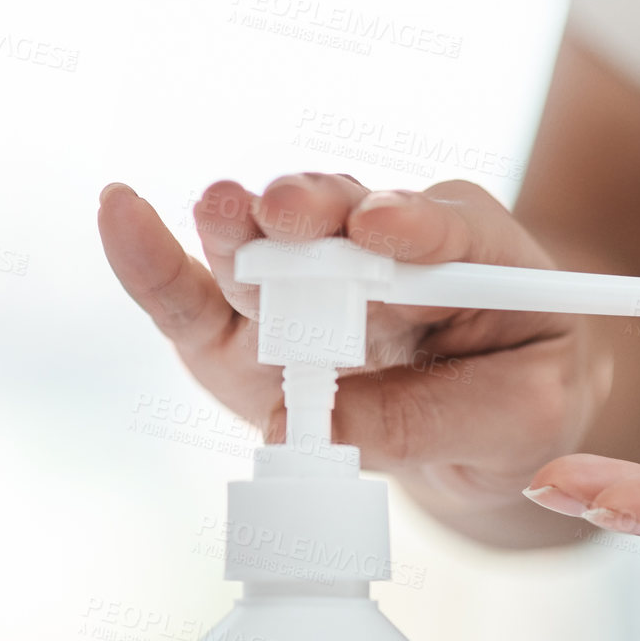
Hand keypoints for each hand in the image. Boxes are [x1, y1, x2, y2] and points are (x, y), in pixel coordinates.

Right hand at [97, 174, 605, 506]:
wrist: (489, 428)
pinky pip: (197, 297)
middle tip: (289, 212)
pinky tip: (121, 215)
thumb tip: (299, 425)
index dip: (413, 225)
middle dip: (314, 212)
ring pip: (268, 247)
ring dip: (242, 228)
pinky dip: (154, 261)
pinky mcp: (245, 330)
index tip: (383, 228)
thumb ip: (423, 419)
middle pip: (340, 219)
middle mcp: (378, 246)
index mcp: (471, 249)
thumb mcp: (513, 420)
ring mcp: (305, 284)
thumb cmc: (519, 400)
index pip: (446, 228)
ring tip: (223, 212)